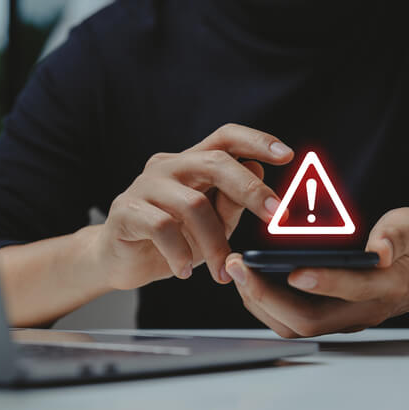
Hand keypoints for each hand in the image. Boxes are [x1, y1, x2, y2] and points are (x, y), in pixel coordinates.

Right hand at [92, 124, 292, 290]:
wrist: (121, 260)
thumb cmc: (173, 239)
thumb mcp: (213, 224)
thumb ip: (232, 202)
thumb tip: (258, 170)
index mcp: (193, 163)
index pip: (226, 137)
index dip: (257, 140)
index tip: (287, 155)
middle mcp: (169, 166)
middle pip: (215, 162)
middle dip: (251, 189)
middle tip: (276, 216)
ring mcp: (145, 185)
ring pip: (193, 204)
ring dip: (214, 243)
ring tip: (221, 272)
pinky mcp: (126, 210)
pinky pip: (161, 227)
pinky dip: (179, 253)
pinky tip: (184, 270)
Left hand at [225, 207, 408, 337]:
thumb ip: (397, 234)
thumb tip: (380, 250)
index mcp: (387, 286)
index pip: (353, 291)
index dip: (324, 282)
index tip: (293, 270)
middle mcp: (362, 311)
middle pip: (310, 320)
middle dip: (268, 297)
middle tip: (239, 266)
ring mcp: (345, 319)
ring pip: (295, 326)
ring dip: (260, 303)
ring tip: (237, 271)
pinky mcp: (332, 318)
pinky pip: (293, 321)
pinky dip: (266, 304)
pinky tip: (250, 280)